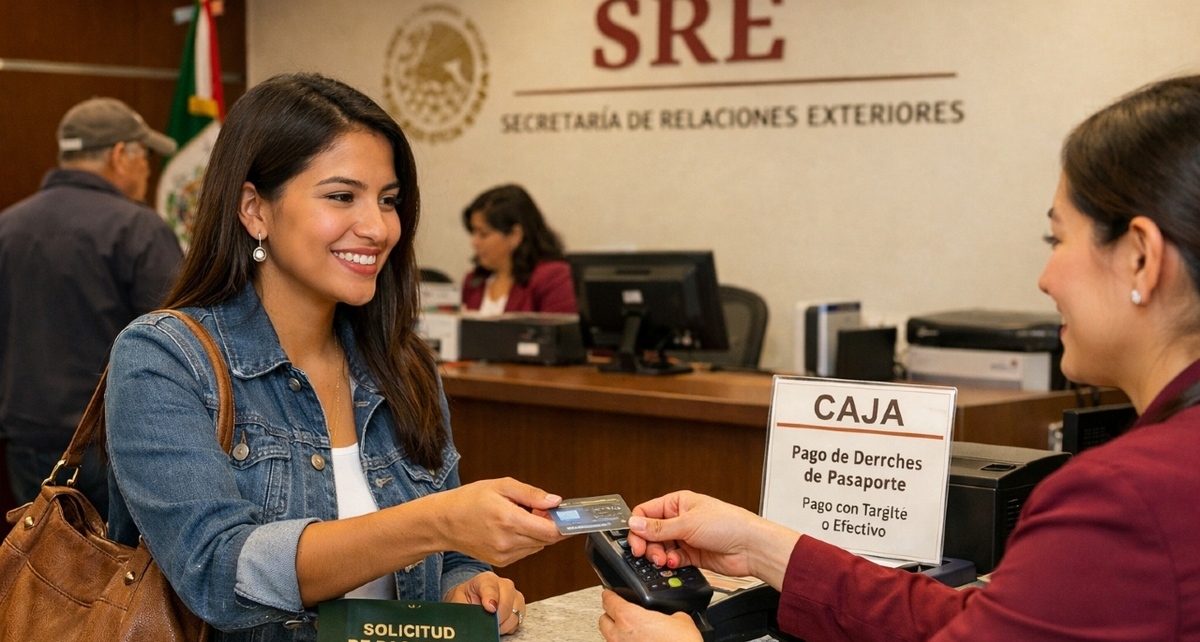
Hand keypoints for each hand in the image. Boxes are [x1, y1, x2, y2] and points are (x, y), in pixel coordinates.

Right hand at [433, 477, 564, 565]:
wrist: (444, 522)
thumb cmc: (469, 501)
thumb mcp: (501, 486)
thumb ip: (531, 494)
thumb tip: (555, 501)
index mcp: (509, 520)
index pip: (550, 531)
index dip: (562, 523)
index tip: (566, 515)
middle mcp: (508, 542)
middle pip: (547, 540)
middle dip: (549, 525)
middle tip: (539, 510)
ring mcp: (504, 555)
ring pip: (538, 546)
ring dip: (538, 533)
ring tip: (521, 517)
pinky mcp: (502, 562)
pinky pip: (526, 551)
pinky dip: (527, 540)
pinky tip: (513, 528)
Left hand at [444, 572, 525, 634]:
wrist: (472, 598)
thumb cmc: (466, 598)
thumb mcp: (458, 599)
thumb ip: (464, 606)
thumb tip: (470, 618)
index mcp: (486, 579)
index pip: (491, 587)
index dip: (490, 598)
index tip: (489, 609)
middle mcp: (504, 584)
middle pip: (506, 603)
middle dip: (497, 618)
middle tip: (487, 625)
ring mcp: (514, 595)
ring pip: (514, 613)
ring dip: (503, 624)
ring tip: (491, 626)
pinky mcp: (519, 606)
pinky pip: (518, 621)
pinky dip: (508, 627)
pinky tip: (498, 625)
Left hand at [598, 590, 701, 641]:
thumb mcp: (682, 621)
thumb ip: (671, 614)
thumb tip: (673, 617)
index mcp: (628, 617)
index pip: (609, 600)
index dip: (610, 595)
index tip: (610, 594)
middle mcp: (619, 636)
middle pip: (603, 620)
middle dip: (610, 615)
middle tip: (620, 613)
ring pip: (609, 638)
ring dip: (617, 633)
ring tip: (632, 633)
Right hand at [626, 491, 798, 588]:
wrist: (751, 547)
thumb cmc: (729, 524)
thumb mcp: (687, 523)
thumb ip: (658, 528)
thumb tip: (634, 523)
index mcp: (677, 503)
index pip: (647, 512)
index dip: (638, 527)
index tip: (635, 542)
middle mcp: (680, 519)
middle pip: (651, 533)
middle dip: (648, 545)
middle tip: (648, 554)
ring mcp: (686, 538)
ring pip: (661, 548)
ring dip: (659, 556)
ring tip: (664, 560)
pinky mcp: (692, 555)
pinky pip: (673, 560)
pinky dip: (670, 564)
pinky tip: (674, 563)